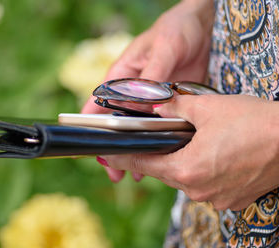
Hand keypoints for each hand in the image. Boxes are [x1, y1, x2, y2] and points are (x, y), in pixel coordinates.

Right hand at [82, 0, 214, 181]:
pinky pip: (159, 127)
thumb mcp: (163, 48)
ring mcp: (150, 100)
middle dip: (113, 147)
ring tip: (134, 173)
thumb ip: (152, 75)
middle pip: (115, 124)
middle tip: (114, 170)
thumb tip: (142, 103)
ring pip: (136, 130)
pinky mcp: (168, 105)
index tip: (91, 146)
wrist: (202, 27)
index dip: (91, 126)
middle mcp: (132, 92)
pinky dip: (156, 143)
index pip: (98, 103)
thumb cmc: (175, 29)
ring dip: (135, 150)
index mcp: (121, 76)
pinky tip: (158, 158)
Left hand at [99, 95, 278, 210]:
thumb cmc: (255, 122)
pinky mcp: (232, 199)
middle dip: (155, 155)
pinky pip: (206, 185)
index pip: (143, 162)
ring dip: (180, 163)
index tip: (108, 153)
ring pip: (185, 179)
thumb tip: (157, 105)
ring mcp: (217, 198)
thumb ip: (175, 107)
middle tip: (147, 141)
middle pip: (164, 172)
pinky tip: (209, 155)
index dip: (124, 155)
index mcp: (187, 169)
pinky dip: (201, 171)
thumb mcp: (208, 107)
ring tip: (184, 144)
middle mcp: (198, 190)